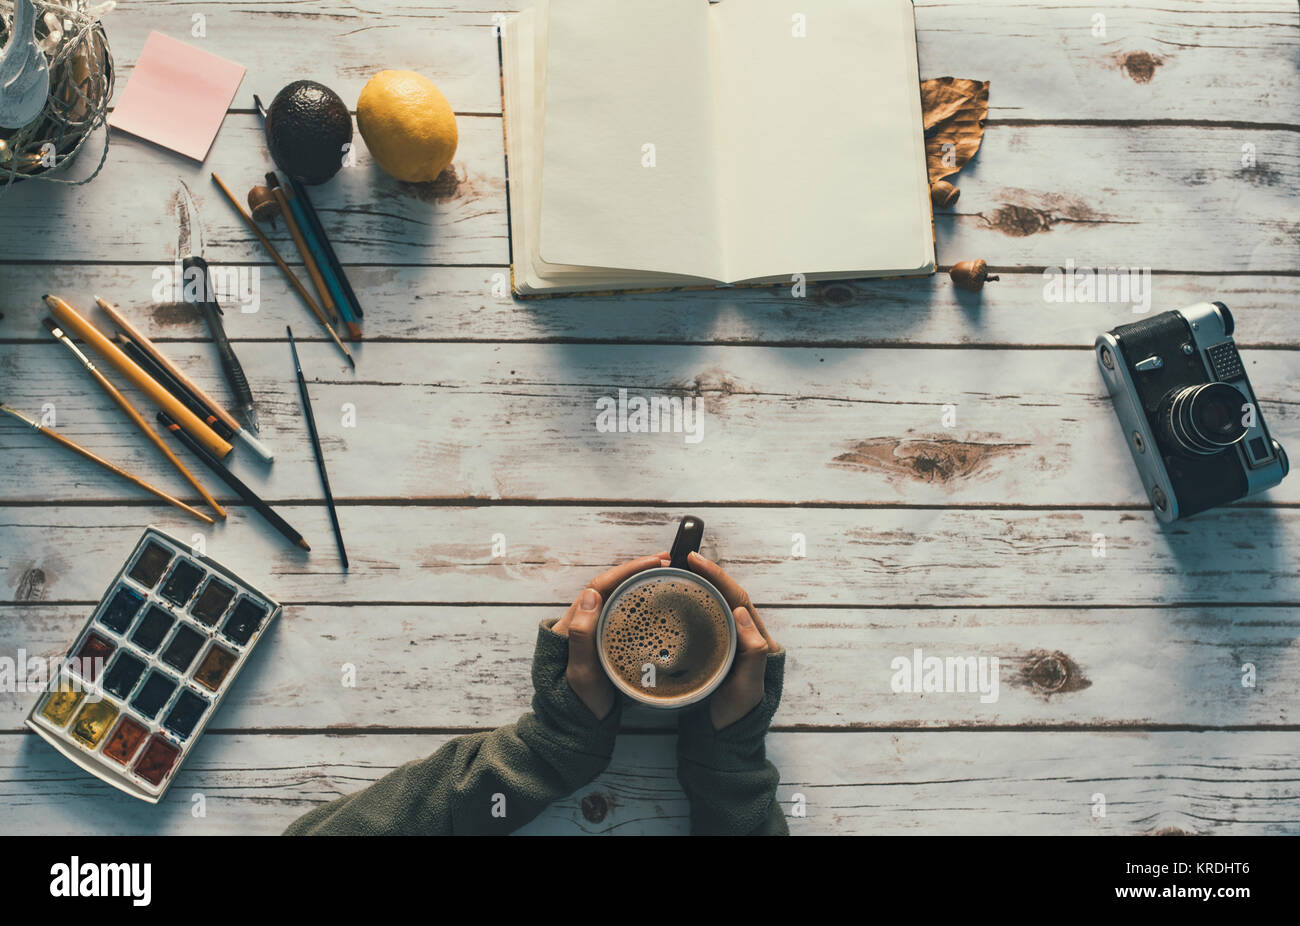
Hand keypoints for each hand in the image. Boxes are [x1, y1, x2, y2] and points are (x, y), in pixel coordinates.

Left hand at [551, 552, 667, 719]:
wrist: (576, 728)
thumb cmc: (579, 703)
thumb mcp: (581, 672)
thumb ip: (582, 635)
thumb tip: (593, 594)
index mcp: (573, 623)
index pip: (601, 585)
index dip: (627, 570)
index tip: (654, 562)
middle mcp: (582, 622)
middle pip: (609, 585)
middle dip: (636, 570)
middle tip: (667, 563)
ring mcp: (593, 631)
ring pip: (615, 597)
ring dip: (637, 582)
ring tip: (664, 574)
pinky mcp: (603, 641)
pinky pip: (620, 613)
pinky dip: (637, 601)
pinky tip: (654, 601)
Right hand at [685, 551, 777, 730]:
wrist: (724, 739)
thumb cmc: (738, 714)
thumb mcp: (749, 688)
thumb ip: (753, 653)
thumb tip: (742, 613)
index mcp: (754, 638)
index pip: (736, 596)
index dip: (717, 575)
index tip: (695, 560)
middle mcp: (741, 635)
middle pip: (723, 595)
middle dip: (704, 574)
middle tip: (679, 560)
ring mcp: (725, 642)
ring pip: (711, 606)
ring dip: (696, 587)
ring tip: (673, 573)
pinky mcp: (709, 651)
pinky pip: (700, 622)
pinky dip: (687, 608)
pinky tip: (670, 603)